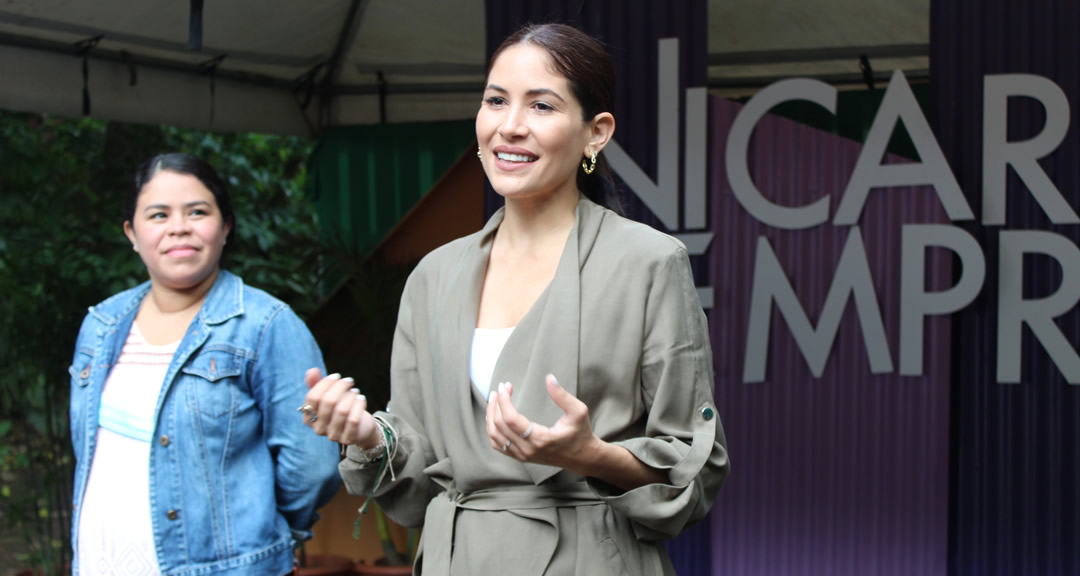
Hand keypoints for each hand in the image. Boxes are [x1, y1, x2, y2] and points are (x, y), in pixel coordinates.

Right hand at [302, 368, 379, 447]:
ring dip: (351, 396)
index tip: (336, 376)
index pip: (313, 397)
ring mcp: (333, 436)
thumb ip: (317, 383)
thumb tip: (312, 371)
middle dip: (340, 387)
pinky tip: (361, 399)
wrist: (359, 427)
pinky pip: (353, 420)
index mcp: (308, 417)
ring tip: (355, 391)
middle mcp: (318, 429)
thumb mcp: (327, 395)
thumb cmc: (340, 408)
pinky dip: (358, 406)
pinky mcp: (348, 439)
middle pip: (328, 402)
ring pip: (342, 411)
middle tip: (349, 381)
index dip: (325, 383)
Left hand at [486, 374, 600, 473]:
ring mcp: (522, 456)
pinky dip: (492, 430)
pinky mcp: (520, 457)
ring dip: (491, 416)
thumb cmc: (581, 433)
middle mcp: (528, 450)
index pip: (511, 419)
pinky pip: (498, 445)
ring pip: (495, 437)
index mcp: (540, 439)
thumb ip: (563, 396)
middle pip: (499, 426)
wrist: (582, 457)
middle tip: (501, 388)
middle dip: (496, 404)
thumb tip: (549, 378)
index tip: (504, 386)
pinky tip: (496, 415)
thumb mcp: (578, 411)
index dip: (504, 401)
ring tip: (494, 399)